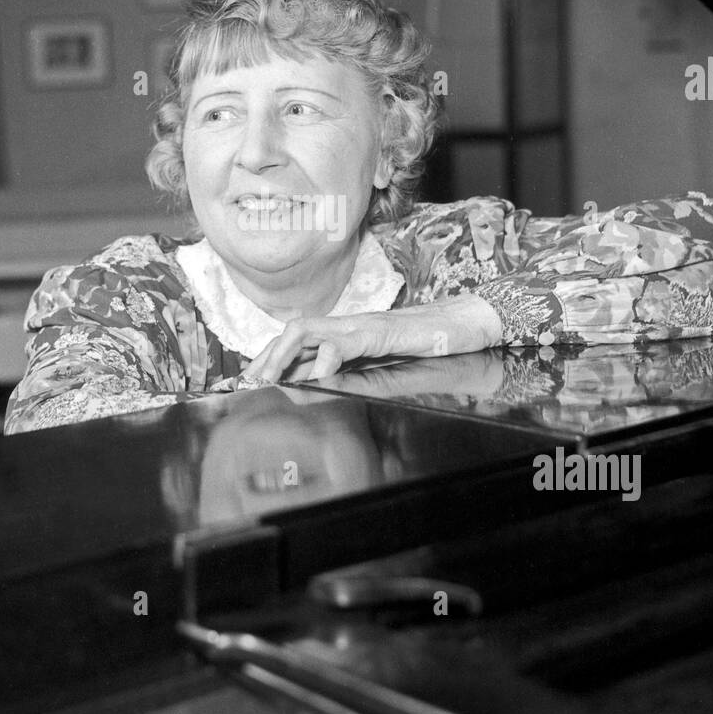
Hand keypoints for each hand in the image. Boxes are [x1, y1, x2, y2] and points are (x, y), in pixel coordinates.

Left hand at [241, 294, 505, 383]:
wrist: (462, 326)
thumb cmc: (425, 347)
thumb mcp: (380, 366)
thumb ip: (350, 374)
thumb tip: (315, 388)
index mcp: (345, 334)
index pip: (298, 341)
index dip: (271, 357)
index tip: (251, 378)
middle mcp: (347, 325)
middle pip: (294, 330)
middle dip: (269, 355)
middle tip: (252, 381)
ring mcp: (362, 325)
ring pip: (309, 330)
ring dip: (285, 354)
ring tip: (273, 378)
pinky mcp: (380, 330)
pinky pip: (345, 342)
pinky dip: (327, 359)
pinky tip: (318, 377)